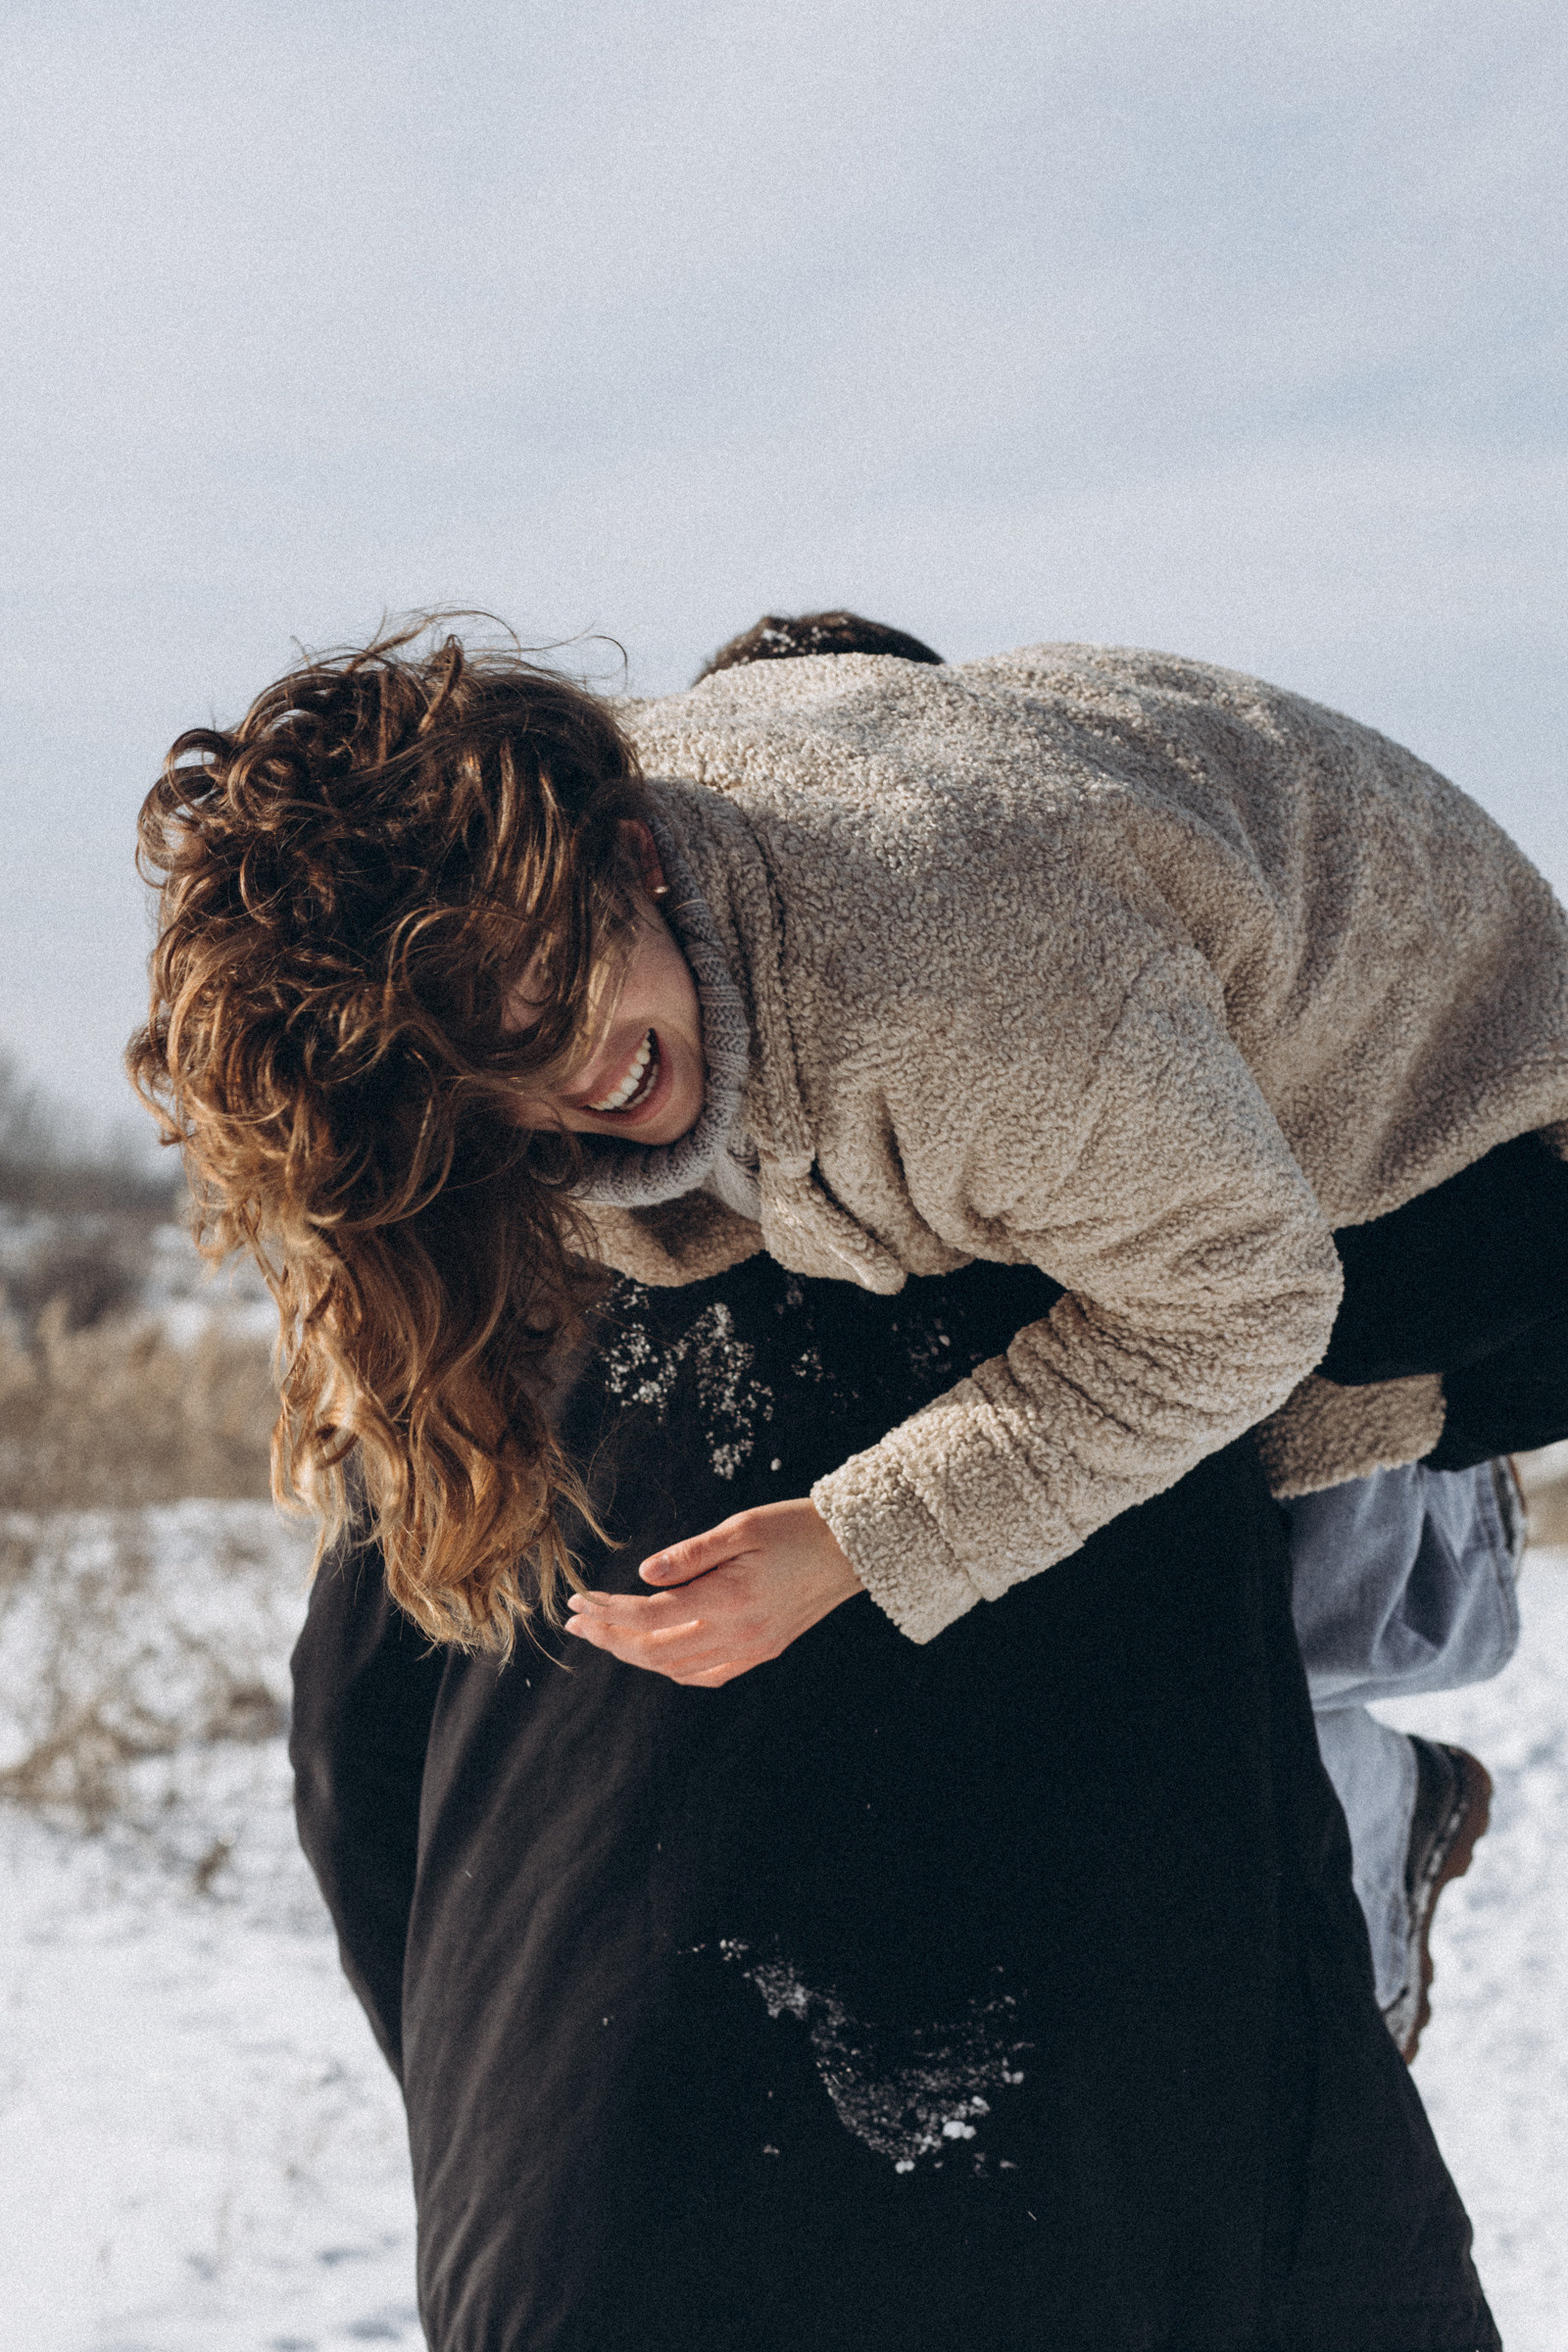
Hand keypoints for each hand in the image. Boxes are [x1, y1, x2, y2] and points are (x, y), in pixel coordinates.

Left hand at [563, 1499, 862, 1685]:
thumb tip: (642, 1573)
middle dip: (610, 1637)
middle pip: (655, 1650)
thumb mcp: (742, 1528)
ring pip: (675, 1668)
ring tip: (604, 1635)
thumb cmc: (797, 1528)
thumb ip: (690, 1554)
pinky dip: (670, 1667)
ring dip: (634, 1654)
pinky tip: (654, 1652)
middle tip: (576, 1623)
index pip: (649, 1616)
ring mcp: (750, 1650)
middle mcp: (737, 1635)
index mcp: (728, 1600)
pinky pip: (704, 1675)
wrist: (853, 1550)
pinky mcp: (761, 1652)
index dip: (607, 1613)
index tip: (577, 1601)